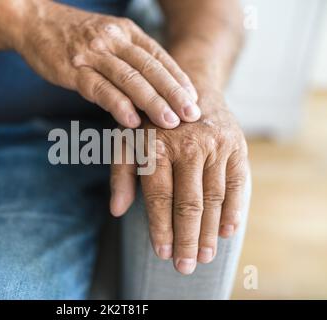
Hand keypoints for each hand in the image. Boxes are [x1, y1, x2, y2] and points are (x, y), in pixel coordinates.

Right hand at [13, 0, 199, 128]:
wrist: (34, 20)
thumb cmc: (74, 36)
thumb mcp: (108, 38)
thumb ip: (129, 57)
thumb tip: (154, 88)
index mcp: (127, 32)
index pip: (160, 56)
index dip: (179, 79)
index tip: (194, 99)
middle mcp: (114, 39)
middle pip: (150, 68)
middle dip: (173, 93)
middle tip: (191, 115)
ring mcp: (93, 53)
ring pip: (129, 78)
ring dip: (152, 102)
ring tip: (169, 122)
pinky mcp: (73, 68)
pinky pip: (99, 88)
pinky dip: (117, 104)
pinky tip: (131, 121)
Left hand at [110, 88, 248, 274]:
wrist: (189, 89)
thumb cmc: (151, 123)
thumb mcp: (126, 142)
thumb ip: (120, 175)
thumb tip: (116, 211)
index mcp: (156, 145)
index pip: (159, 197)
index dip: (161, 228)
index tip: (162, 253)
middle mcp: (187, 144)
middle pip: (188, 203)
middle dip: (186, 239)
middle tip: (185, 266)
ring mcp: (215, 145)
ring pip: (213, 198)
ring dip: (209, 232)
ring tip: (203, 257)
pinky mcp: (236, 146)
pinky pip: (237, 185)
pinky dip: (233, 211)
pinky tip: (226, 232)